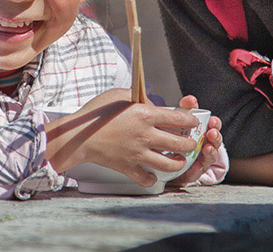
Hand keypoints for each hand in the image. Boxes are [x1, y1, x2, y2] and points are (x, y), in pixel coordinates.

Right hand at [45, 88, 198, 186]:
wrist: (79, 136)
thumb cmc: (97, 112)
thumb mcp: (120, 94)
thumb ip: (139, 97)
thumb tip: (152, 104)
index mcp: (146, 115)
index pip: (178, 119)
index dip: (191, 121)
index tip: (194, 122)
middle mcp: (146, 135)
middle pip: (179, 144)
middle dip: (189, 144)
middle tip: (190, 143)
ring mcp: (138, 153)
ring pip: (168, 164)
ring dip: (178, 163)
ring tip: (179, 160)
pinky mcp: (128, 167)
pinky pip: (146, 178)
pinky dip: (152, 178)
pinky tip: (153, 173)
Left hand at [168, 95, 224, 185]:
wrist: (160, 157)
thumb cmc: (173, 135)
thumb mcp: (178, 120)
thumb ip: (185, 109)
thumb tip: (190, 99)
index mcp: (203, 131)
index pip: (213, 126)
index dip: (215, 123)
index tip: (213, 120)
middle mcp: (205, 145)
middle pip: (215, 141)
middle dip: (215, 137)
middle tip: (212, 132)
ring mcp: (200, 159)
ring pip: (210, 156)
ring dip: (210, 152)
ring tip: (207, 147)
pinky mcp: (191, 172)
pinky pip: (197, 172)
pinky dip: (198, 168)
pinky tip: (196, 165)